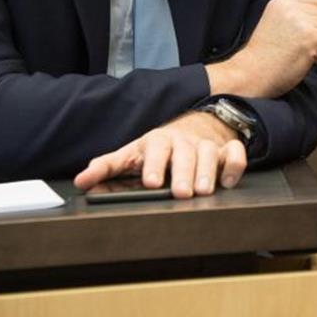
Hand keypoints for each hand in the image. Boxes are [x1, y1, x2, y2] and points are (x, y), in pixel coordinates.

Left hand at [74, 110, 246, 197]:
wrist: (196, 123)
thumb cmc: (159, 147)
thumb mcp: (132, 153)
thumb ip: (107, 167)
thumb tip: (81, 182)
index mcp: (157, 142)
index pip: (155, 150)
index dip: (154, 165)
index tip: (152, 182)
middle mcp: (183, 142)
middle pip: (185, 153)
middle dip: (183, 172)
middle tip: (181, 193)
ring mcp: (206, 145)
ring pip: (210, 153)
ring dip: (208, 171)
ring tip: (203, 191)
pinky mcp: (226, 149)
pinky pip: (235, 153)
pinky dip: (235, 165)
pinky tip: (228, 182)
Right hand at [207, 0, 316, 98]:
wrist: (250, 74)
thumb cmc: (265, 56)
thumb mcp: (278, 23)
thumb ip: (299, 14)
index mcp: (283, 1)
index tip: (301, 36)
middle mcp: (292, 7)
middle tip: (300, 47)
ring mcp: (302, 21)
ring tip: (301, 54)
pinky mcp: (310, 37)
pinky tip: (308, 60)